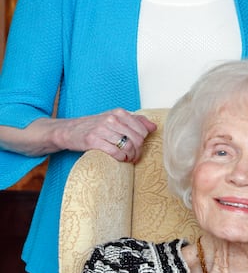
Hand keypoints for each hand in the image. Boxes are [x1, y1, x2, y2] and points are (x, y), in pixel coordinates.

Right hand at [0, 109, 155, 161]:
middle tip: (134, 157)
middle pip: (138, 139)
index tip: (139, 148)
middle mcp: (112, 119)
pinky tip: (120, 160)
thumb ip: (135, 121)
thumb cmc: (94, 126)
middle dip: (139, 151)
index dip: (144, 142)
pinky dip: (121, 159)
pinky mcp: (93, 141)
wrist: (68, 130)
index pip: (143, 129)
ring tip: (127, 160)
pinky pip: (116, 152)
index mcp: (119, 112)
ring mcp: (102, 129)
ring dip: (131, 157)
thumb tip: (153, 127)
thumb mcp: (114, 119)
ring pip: (128, 147)